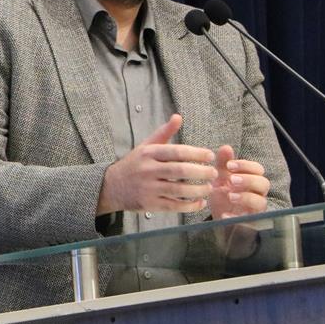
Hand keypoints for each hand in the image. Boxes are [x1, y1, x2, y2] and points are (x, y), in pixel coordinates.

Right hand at [97, 114, 217, 213]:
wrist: (110, 187)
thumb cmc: (134, 165)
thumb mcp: (145, 146)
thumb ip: (164, 133)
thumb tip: (178, 117)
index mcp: (148, 153)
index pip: (177, 151)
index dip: (197, 153)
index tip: (210, 156)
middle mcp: (147, 170)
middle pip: (181, 170)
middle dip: (202, 172)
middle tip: (214, 173)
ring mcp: (148, 188)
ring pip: (180, 190)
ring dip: (199, 190)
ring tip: (209, 188)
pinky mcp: (149, 204)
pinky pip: (174, 206)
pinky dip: (190, 206)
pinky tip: (199, 202)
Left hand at [208, 145, 269, 257]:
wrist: (218, 217)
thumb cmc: (223, 196)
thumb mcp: (220, 179)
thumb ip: (223, 164)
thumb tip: (226, 147)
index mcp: (251, 180)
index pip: (258, 169)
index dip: (246, 166)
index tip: (229, 165)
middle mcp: (257, 194)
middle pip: (264, 183)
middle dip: (249, 180)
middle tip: (232, 180)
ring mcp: (255, 209)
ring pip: (261, 202)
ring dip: (246, 197)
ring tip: (230, 196)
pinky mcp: (249, 223)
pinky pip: (249, 222)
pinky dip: (237, 218)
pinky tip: (225, 215)